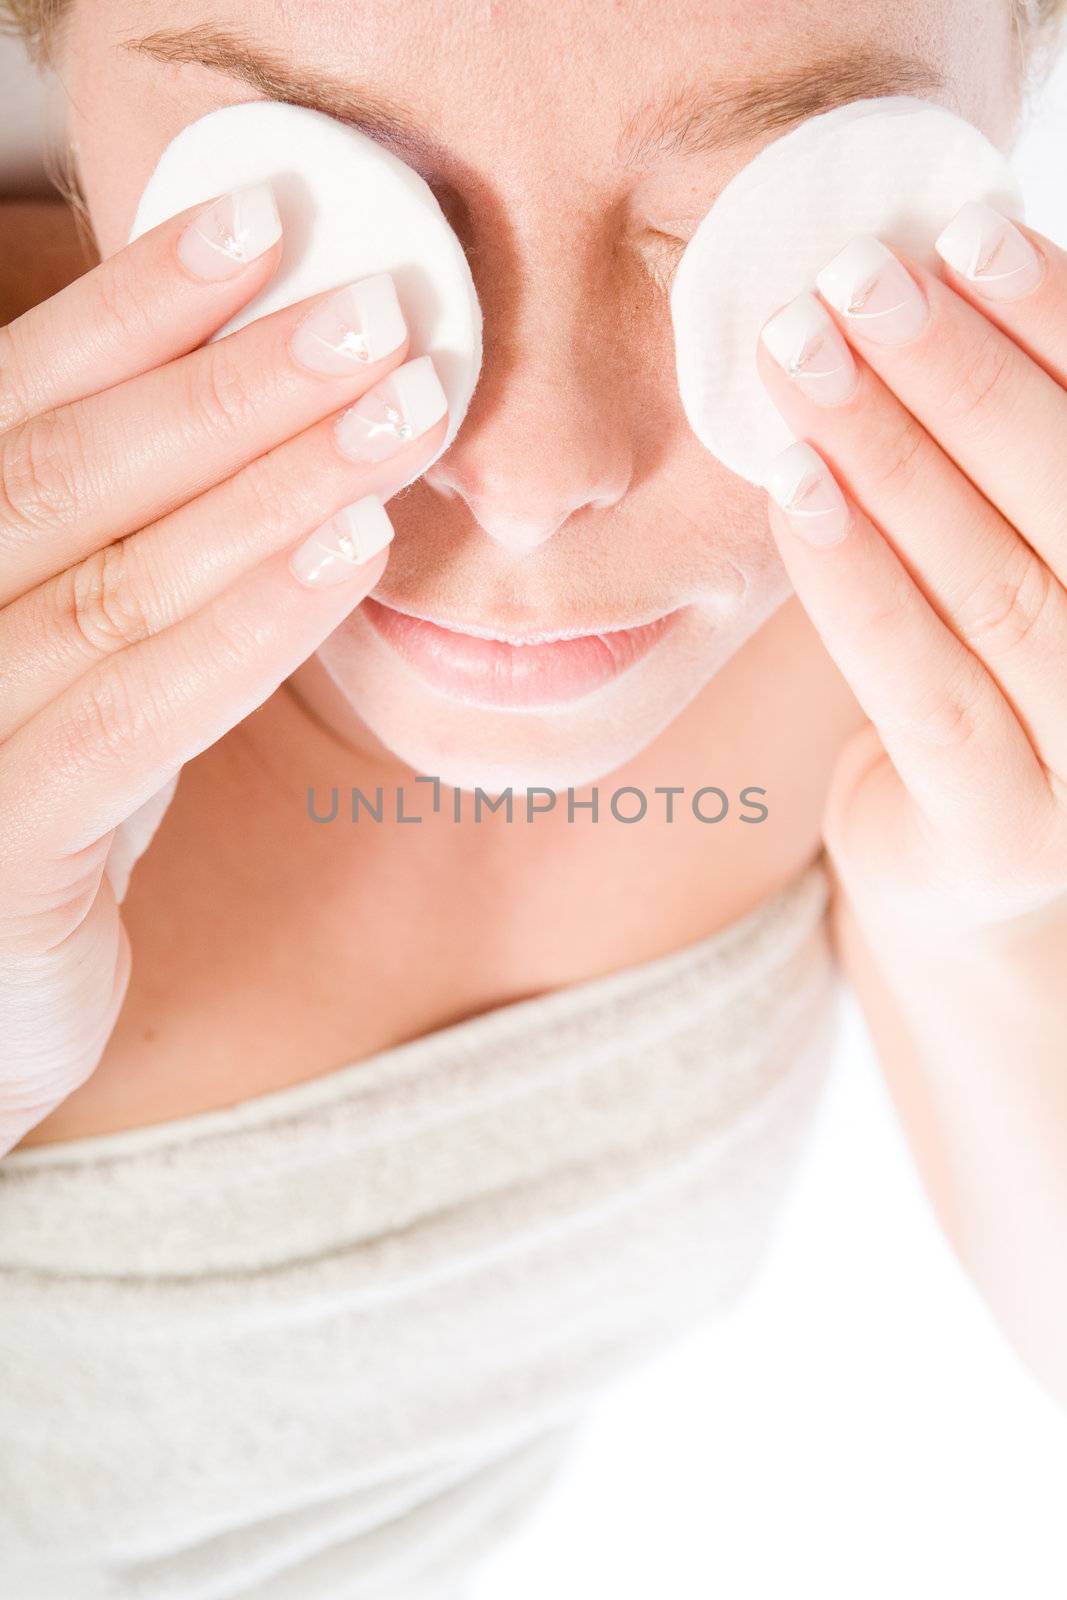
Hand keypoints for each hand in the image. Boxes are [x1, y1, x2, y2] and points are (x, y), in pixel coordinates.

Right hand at [0, 184, 447, 1152]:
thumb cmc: (28, 828)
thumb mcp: (69, 677)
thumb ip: (125, 568)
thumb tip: (274, 440)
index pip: (22, 403)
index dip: (139, 307)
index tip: (260, 224)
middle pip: (71, 470)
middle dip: (232, 381)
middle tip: (375, 308)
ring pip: (116, 578)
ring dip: (269, 484)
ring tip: (399, 411)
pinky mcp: (2, 842)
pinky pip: (134, 713)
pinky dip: (246, 626)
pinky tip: (347, 552)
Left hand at [754, 202, 1066, 935]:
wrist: (967, 866)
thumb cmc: (991, 678)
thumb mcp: (1021, 555)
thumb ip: (1007, 460)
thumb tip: (942, 272)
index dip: (1059, 325)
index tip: (967, 229)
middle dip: (959, 374)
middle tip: (853, 279)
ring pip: (996, 586)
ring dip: (893, 458)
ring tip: (803, 358)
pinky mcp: (1004, 836)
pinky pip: (922, 689)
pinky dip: (859, 582)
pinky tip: (796, 491)